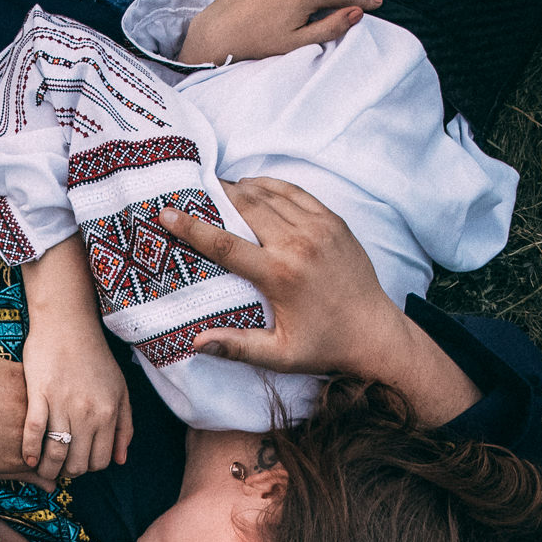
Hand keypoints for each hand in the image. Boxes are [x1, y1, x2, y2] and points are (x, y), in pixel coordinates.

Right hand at [22, 314, 132, 483]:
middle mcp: (87, 412)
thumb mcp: (120, 390)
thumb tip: (120, 460)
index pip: (100, 460)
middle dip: (68, 472)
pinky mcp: (38, 393)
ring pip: (55, 453)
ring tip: (41, 468)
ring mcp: (62, 403)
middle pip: (77, 463)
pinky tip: (28, 457)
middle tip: (59, 468)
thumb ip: (124, 426)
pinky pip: (34, 431)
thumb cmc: (95, 357)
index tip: (78, 463)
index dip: (89, 467)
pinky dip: (30, 450)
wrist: (68, 324)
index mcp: (108, 413)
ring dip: (48, 468)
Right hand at [156, 178, 480, 424]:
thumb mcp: (279, 356)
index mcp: (280, 275)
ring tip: (217, 187)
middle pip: (245, 206)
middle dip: (214, 196)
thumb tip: (196, 342)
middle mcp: (299, 244)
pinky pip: (295, 192)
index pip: (225, 243)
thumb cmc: (324, 346)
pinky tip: (254, 187)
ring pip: (269, 194)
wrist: (375, 332)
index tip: (167, 212)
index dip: (192, 226)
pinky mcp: (333, 221)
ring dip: (240, 187)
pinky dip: (270, 185)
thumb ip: (237, 347)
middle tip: (190, 191)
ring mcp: (320, 227)